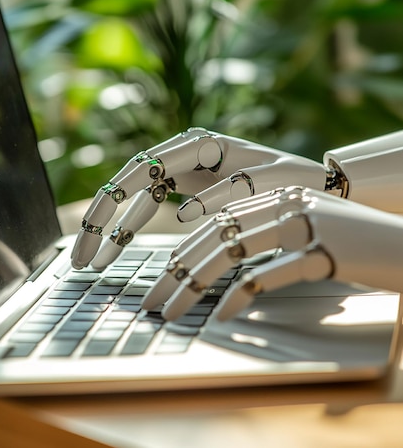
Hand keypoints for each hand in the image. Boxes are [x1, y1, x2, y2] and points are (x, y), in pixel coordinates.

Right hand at [71, 128, 325, 268]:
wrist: (313, 180)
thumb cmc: (293, 178)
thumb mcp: (265, 183)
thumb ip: (226, 193)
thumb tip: (182, 215)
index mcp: (200, 143)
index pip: (140, 170)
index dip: (111, 205)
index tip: (92, 236)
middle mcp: (185, 150)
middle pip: (129, 182)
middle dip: (102, 220)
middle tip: (81, 258)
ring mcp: (185, 166)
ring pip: (137, 195)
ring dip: (114, 227)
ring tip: (94, 262)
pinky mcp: (190, 183)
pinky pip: (153, 203)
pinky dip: (135, 225)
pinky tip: (119, 248)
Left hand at [141, 186, 402, 320]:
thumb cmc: (358, 246)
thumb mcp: (311, 231)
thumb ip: (273, 235)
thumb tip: (228, 261)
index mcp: (283, 196)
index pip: (222, 220)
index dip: (187, 249)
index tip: (164, 277)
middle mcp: (289, 204)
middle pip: (218, 234)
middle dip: (178, 270)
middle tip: (152, 300)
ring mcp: (306, 225)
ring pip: (233, 252)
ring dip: (195, 284)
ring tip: (171, 310)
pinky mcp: (323, 252)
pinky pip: (269, 274)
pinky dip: (241, 296)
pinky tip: (222, 315)